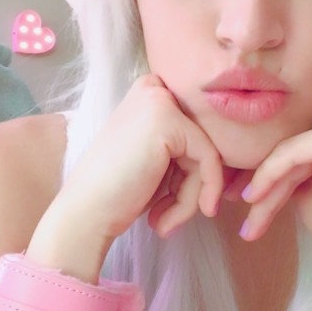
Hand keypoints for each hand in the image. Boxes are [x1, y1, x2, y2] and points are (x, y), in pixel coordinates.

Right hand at [28, 75, 223, 274]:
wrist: (84, 214)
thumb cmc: (115, 194)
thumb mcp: (154, 160)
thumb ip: (184, 149)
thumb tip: (227, 161)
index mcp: (147, 93)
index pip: (194, 132)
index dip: (189, 173)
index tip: (172, 204)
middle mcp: (153, 88)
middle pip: (202, 141)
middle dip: (191, 185)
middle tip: (164, 217)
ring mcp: (160, 102)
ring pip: (207, 154)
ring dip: (190, 197)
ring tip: (163, 222)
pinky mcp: (169, 122)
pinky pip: (209, 161)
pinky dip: (199, 195)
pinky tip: (170, 220)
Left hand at [238, 94, 311, 310]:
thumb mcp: (301, 176)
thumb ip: (280, 155)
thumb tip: (231, 146)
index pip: (287, 130)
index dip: (256, 159)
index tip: (229, 184)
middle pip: (285, 139)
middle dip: (253, 172)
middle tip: (226, 197)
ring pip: (284, 149)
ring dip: (261, 186)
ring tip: (247, 219)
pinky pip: (289, 154)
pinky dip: (268, 177)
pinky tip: (253, 200)